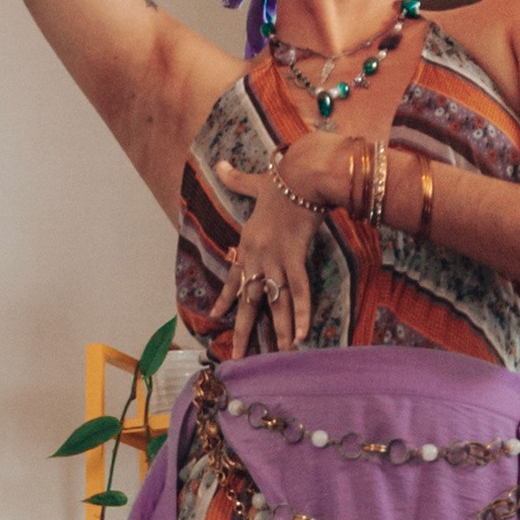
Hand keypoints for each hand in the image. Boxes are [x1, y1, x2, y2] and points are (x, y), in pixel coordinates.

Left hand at [212, 156, 325, 352]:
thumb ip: (236, 178)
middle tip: (240, 356)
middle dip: (245, 330)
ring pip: (275, 302)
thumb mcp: (255, 182)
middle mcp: (258, 257)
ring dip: (279, 330)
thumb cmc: (281, 180)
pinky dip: (301, 314)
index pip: (235, 278)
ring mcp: (276, 259)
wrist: (301, 176)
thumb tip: (219, 163)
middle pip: (250, 301)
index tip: (216, 316)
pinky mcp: (296, 258)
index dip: (226, 299)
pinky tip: (303, 335)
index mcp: (248, 244)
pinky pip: (299, 292)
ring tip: (280, 354)